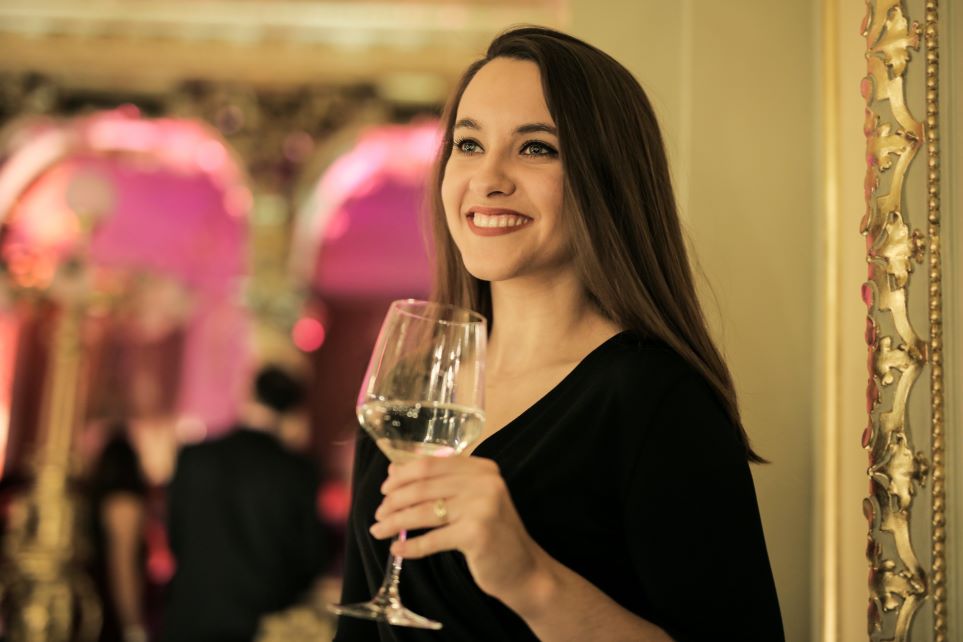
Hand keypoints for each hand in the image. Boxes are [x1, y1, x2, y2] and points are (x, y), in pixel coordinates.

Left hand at [370, 456, 548, 606]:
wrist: (525, 570)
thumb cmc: (494, 534)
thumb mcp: (470, 501)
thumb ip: (438, 484)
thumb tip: (394, 470)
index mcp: (482, 468)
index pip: (431, 464)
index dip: (402, 475)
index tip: (385, 488)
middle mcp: (485, 482)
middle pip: (424, 487)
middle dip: (394, 501)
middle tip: (379, 514)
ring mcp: (482, 506)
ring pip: (424, 512)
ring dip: (395, 522)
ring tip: (379, 530)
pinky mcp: (476, 533)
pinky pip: (432, 539)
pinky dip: (411, 547)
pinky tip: (397, 550)